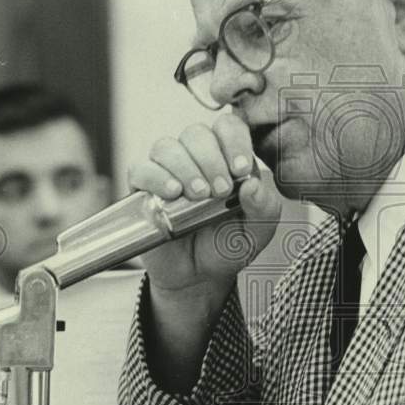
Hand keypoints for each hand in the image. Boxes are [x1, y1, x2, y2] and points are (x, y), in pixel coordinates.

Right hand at [128, 116, 281, 295]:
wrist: (199, 277)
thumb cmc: (228, 246)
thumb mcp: (258, 231)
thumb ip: (264, 207)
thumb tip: (252, 184)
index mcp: (228, 158)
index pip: (228, 127)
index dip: (234, 141)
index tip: (241, 169)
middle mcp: (196, 158)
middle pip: (196, 133)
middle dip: (210, 159)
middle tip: (220, 190)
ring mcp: (167, 171)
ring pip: (167, 147)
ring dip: (184, 167)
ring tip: (198, 195)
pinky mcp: (142, 189)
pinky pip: (140, 169)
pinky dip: (155, 177)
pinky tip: (172, 194)